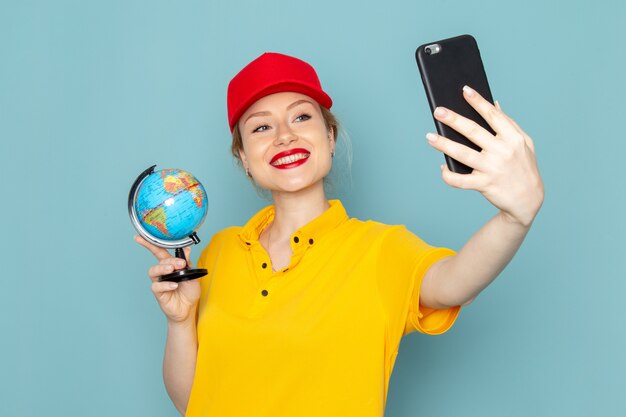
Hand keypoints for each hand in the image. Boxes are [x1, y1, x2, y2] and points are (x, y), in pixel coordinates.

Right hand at [135, 235, 200, 323]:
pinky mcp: (159, 293)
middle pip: (159, 260)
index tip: (140, 237)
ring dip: (163, 268)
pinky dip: (165, 285)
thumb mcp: (192, 274)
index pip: (159, 252)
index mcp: (170, 265)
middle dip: (169, 259)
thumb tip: (186, 249)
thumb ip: (187, 263)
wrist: (189, 308)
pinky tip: (174, 285)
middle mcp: (163, 272)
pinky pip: (157, 286)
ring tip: (172, 270)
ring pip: (154, 271)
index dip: (150, 244)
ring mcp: (160, 282)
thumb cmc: (189, 291)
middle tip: (180, 263)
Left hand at [426, 85, 543, 226]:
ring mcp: (493, 169)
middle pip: (473, 131)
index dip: (478, 102)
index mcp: (513, 138)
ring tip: (429, 136)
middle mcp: (503, 151)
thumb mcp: (524, 143)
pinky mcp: (484, 185)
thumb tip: (495, 103)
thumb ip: (509, 124)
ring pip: (463, 154)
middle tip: (437, 110)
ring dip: (444, 144)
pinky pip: (461, 180)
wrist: (528, 200)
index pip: (493, 115)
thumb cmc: (524, 167)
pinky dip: (448, 175)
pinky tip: (442, 167)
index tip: (464, 90)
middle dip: (454, 119)